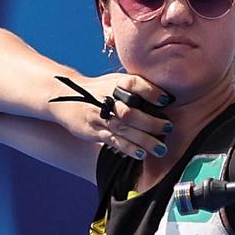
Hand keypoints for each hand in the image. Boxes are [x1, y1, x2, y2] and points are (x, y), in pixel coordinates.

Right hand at [46, 72, 174, 160]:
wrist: (65, 97)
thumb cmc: (100, 89)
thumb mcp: (116, 80)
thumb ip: (138, 86)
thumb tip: (168, 95)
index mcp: (116, 83)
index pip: (133, 84)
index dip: (150, 91)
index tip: (166, 100)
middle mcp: (107, 99)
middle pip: (129, 111)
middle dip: (150, 122)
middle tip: (168, 128)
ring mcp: (100, 117)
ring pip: (123, 130)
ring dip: (144, 140)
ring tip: (161, 149)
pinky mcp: (95, 132)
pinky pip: (113, 141)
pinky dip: (128, 148)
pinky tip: (141, 154)